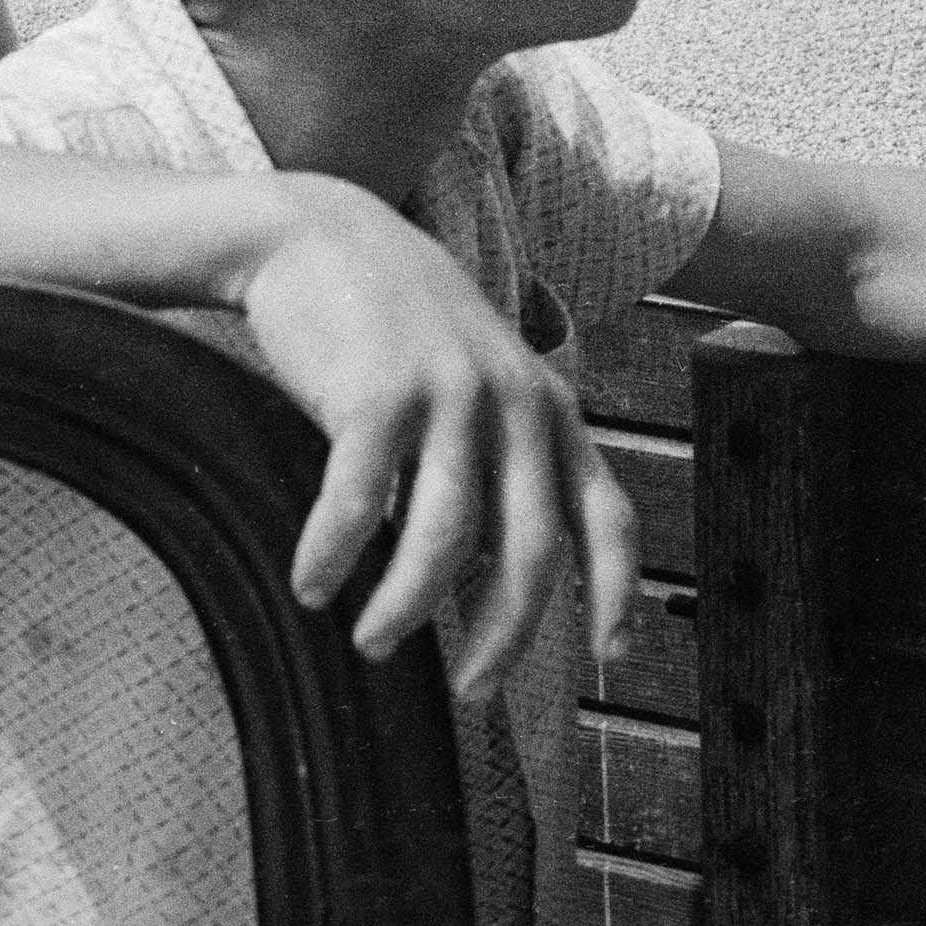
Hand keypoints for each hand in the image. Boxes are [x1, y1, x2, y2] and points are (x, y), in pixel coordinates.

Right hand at [235, 180, 639, 697]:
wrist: (319, 234)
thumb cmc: (396, 328)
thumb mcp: (477, 384)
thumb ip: (500, 466)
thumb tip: (493, 581)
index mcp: (552, 411)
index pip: (607, 516)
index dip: (616, 593)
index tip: (610, 660)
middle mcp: (516, 404)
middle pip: (530, 554)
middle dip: (503, 637)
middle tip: (470, 691)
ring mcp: (450, 395)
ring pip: (445, 540)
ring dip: (407, 607)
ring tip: (373, 643)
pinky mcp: (378, 392)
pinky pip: (361, 501)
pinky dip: (334, 554)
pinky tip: (309, 587)